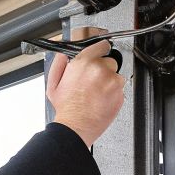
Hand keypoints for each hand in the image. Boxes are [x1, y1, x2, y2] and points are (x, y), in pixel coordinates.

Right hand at [47, 27, 124, 146]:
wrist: (75, 128)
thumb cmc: (66, 108)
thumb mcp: (54, 83)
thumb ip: (59, 64)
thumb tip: (64, 54)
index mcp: (84, 63)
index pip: (102, 46)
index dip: (101, 50)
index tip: (102, 53)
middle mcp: (100, 70)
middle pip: (110, 62)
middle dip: (103, 70)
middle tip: (94, 82)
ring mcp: (112, 82)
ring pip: (116, 76)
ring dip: (109, 82)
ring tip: (97, 94)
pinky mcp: (120, 95)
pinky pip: (120, 90)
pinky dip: (113, 94)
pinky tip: (102, 100)